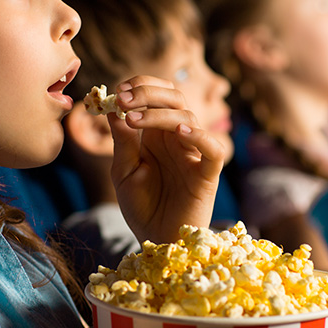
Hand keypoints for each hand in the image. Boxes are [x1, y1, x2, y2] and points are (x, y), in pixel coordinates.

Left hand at [107, 76, 224, 243]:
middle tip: (123, 99)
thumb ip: (122, 141)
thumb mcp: (124, 171)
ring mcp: (194, 155)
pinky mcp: (207, 176)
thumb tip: (114, 108)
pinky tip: (180, 133)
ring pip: (188, 119)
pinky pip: (214, 150)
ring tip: (134, 119)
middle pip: (175, 98)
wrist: (156, 242)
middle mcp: (177, 139)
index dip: (141, 86)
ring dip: (160, 114)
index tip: (118, 90)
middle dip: (148, 93)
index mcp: (157, 134)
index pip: (158, 95)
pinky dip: (200, 137)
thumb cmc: (141, 206)